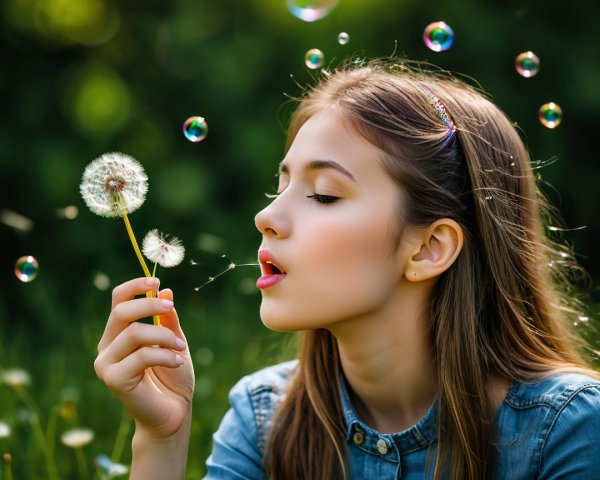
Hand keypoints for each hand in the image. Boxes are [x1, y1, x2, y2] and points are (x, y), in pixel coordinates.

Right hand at [94, 277, 194, 439]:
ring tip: (180, 348)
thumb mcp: (174, 342)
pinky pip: (141, 356)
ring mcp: (106, 364)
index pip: (117, 300)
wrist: (174, 413)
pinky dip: (164, 355)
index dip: (134, 286)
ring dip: (163, 336)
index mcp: (118, 334)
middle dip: (149, 305)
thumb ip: (168, 320)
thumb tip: (165, 291)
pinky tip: (177, 362)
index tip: (156, 281)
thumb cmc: (173, 378)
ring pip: (134, 333)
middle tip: (170, 308)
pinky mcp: (113, 380)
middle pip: (121, 311)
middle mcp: (106, 347)